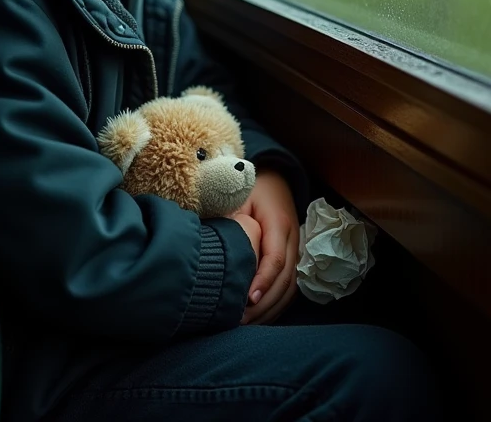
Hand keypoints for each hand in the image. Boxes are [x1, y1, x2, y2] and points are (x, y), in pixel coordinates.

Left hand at [234, 170, 299, 325]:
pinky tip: (258, 317)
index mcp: (279, 223)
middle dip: (264, 305)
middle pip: (284, 281)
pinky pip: (289, 288)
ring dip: (270, 310)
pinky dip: (276, 305)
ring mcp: (296, 251)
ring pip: (289, 289)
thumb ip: (228, 219)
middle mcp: (292, 240)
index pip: (275, 259)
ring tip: (246, 324)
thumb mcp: (238, 196)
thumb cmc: (251, 187)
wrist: (275, 178)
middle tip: (239, 321)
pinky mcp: (292, 259)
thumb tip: (207, 244)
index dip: (263, 281)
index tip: (247, 300)